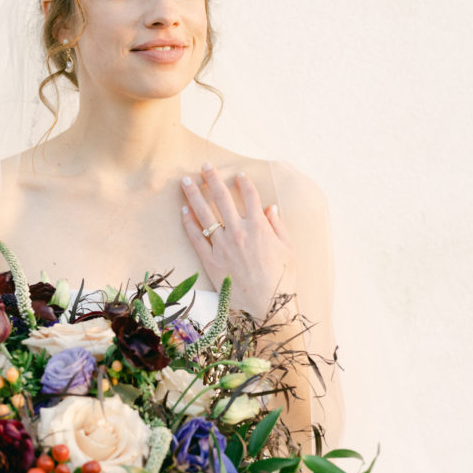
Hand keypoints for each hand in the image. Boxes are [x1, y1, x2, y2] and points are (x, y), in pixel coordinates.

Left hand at [180, 163, 296, 317]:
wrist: (265, 306)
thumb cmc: (282, 280)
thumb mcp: (288, 250)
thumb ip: (278, 226)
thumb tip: (271, 208)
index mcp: (259, 227)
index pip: (250, 197)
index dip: (244, 182)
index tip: (238, 174)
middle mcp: (238, 232)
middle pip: (222, 198)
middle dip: (212, 179)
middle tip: (204, 166)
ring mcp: (222, 246)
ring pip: (204, 214)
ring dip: (194, 195)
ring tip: (185, 181)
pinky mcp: (210, 261)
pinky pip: (196, 238)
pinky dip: (189, 223)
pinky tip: (184, 211)